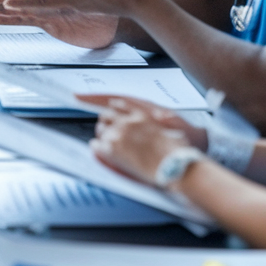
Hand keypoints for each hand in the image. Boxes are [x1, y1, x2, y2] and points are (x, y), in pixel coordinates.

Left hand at [0, 0, 154, 21]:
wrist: (139, 1)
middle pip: (36, 1)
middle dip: (14, 2)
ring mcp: (73, 7)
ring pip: (42, 9)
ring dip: (21, 9)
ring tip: (4, 9)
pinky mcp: (79, 10)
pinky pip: (52, 13)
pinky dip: (37, 13)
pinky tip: (32, 13)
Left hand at [80, 94, 207, 149]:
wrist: (177, 168)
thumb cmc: (179, 151)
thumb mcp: (176, 126)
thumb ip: (164, 119)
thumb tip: (161, 116)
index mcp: (143, 114)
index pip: (118, 102)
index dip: (100, 100)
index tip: (87, 98)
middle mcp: (129, 121)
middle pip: (106, 115)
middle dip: (106, 122)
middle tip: (111, 131)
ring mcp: (120, 135)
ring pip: (101, 129)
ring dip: (103, 135)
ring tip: (111, 144)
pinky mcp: (114, 150)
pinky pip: (97, 146)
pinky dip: (98, 148)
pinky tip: (103, 152)